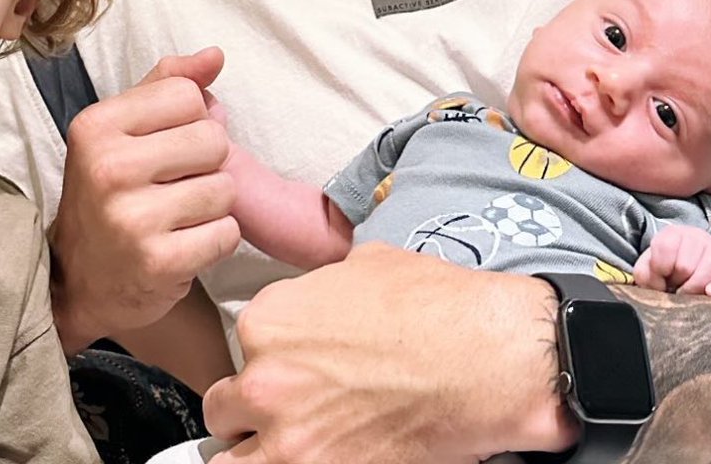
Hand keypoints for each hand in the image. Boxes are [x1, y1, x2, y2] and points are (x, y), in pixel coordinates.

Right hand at [50, 46, 239, 352]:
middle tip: (178, 182)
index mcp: (96, 126)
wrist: (81, 281)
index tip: (167, 143)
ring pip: (225, 188)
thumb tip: (215, 55)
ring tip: (180, 213)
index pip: (187, 95)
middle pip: (213, 138)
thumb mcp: (122, 129)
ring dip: (214, 203)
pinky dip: (217, 238)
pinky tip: (186, 242)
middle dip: (208, 161)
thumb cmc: (112, 190)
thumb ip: (168, 84)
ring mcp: (131, 219)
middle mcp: (108, 168)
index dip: (191, 119)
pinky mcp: (158, 262)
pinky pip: (227, 232)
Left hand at [203, 243, 577, 463]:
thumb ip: (319, 289)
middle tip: (287, 408)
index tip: (290, 367)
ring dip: (253, 450)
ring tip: (287, 442)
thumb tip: (317, 298)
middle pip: (225, 408)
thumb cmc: (434, 306)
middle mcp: (266, 378)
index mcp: (268, 320)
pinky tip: (315, 456)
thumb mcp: (362, 266)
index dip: (267, 359)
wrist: (485, 355)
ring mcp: (290, 437)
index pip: (241, 348)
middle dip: (252, 409)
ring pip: (229, 460)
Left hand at [634, 225, 710, 296]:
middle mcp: (696, 235)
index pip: (664, 248)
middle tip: (678, 289)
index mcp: (672, 234)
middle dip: (679, 283)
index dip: (659, 271)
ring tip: (692, 294)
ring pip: (710, 267)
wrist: (690, 273)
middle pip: (686, 264)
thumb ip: (646, 275)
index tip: (661, 281)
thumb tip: (659, 286)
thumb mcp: (649, 271)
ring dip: (697, 287)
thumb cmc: (667, 272)